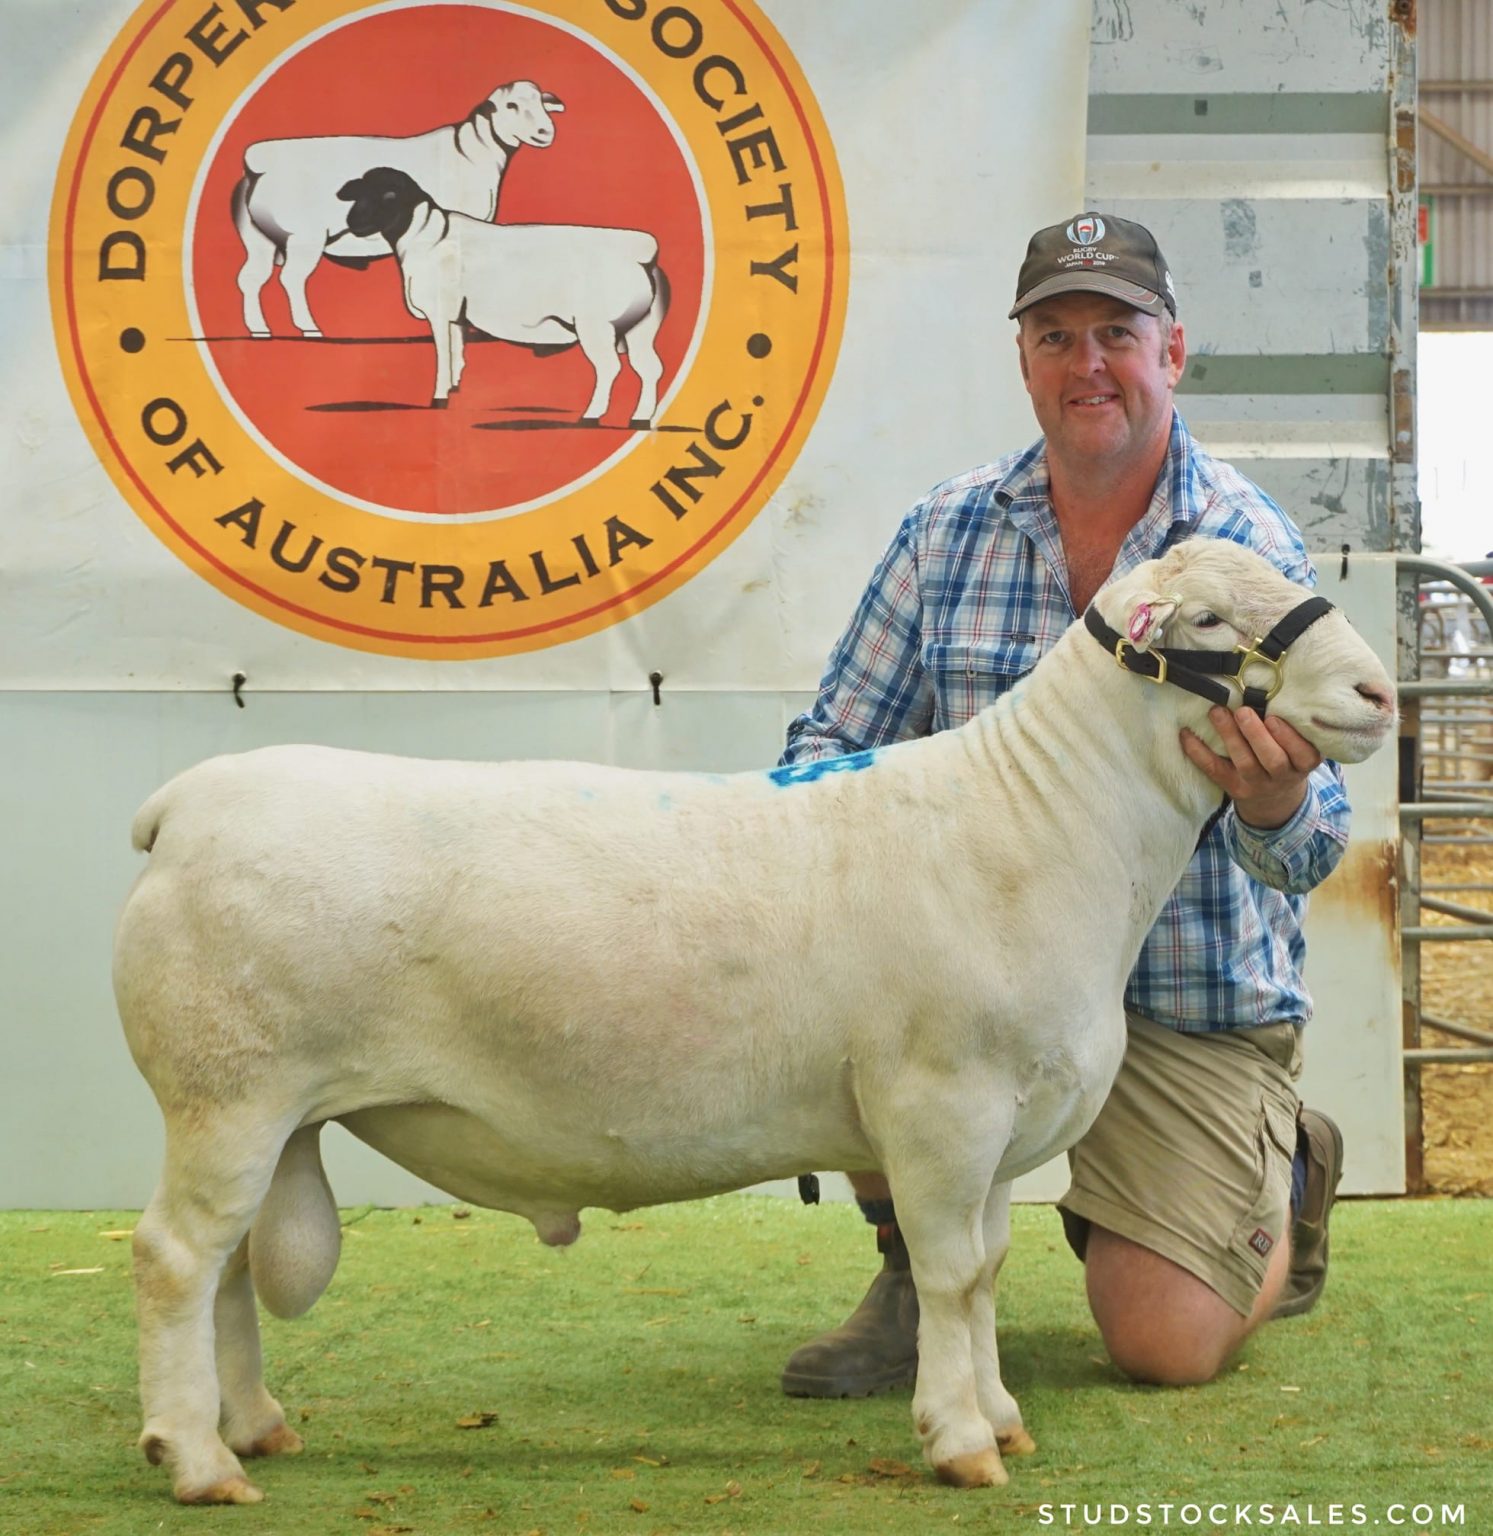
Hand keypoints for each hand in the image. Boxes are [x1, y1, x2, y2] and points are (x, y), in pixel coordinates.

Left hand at [1179, 706, 1321, 829]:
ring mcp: (1258, 785)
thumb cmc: (1287, 758)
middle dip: (1257, 735)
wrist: (1275, 799)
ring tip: (1217, 712)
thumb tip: (1268, 689)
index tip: (1273, 718)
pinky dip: (1199, 752)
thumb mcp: (1299, 746)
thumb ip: (1293, 727)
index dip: (1289, 738)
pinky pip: (1215, 770)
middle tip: (1242, 711)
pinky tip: (1186, 734)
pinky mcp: (1234, 788)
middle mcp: (1283, 776)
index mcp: (1304, 763)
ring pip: (1246, 764)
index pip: (1304, 754)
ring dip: (1230, 737)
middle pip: (1273, 760)